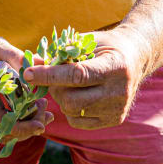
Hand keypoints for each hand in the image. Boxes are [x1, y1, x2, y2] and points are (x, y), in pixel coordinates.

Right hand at [0, 32, 52, 140]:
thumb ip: (16, 56)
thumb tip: (42, 62)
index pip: (0, 120)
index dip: (23, 127)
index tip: (41, 122)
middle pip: (3, 130)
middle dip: (28, 126)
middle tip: (46, 112)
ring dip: (21, 125)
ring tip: (39, 110)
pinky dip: (10, 122)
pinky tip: (24, 111)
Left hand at [22, 26, 146, 128]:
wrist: (135, 58)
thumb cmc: (105, 46)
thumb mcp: (85, 41)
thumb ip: (61, 52)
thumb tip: (32, 62)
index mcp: (114, 66)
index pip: (76, 75)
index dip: (49, 75)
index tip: (27, 73)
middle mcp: (119, 91)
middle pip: (72, 99)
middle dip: (53, 88)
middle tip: (51, 78)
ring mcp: (117, 108)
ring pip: (73, 112)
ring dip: (60, 99)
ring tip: (64, 85)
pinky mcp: (114, 119)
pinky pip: (79, 122)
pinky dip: (69, 110)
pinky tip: (74, 96)